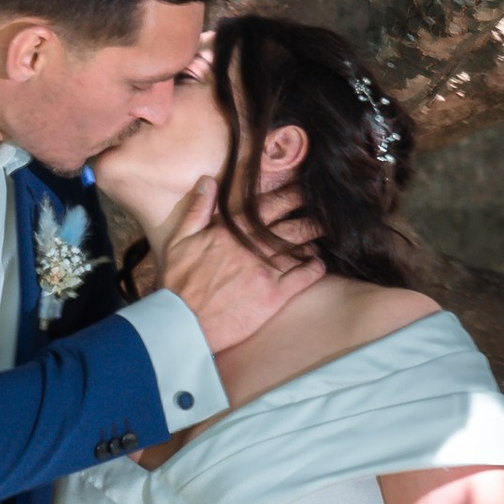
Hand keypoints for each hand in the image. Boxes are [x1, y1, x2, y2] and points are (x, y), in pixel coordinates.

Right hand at [151, 173, 320, 353]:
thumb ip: (197, 209)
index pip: (270, 206)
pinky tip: (319, 263)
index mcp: (233, 231)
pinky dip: (315, 268)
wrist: (183, 322)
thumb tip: (208, 181)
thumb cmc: (179, 283)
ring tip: (324, 235)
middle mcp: (254, 247)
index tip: (304, 191)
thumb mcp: (179, 240)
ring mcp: (266, 271)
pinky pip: (303, 277)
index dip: (291, 196)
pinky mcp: (273, 296)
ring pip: (301, 248)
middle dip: (311, 217)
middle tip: (324, 212)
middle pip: (292, 226)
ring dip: (314, 240)